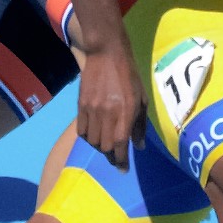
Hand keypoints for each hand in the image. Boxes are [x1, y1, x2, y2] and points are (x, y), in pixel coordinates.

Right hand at [71, 35, 139, 162]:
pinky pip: (81, 131)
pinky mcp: (81, 105)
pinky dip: (88, 138)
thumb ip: (140, 124)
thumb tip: (139, 146)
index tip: (123, 168)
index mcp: (125, 112)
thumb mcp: (141, 99)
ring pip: (92, 141)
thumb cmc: (129, 76)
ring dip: (100, 147)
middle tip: (116, 158)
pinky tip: (94, 136)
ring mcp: (92, 110)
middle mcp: (107, 114)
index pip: (120, 144)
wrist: (106, 54)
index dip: (121, 160)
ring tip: (106, 146)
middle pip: (105, 146)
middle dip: (111, 156)